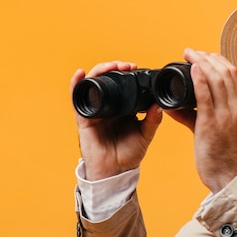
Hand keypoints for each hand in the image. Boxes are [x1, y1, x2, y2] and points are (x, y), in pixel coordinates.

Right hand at [70, 61, 162, 180]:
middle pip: (106, 79)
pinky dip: (77, 84)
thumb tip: (160, 106)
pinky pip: (77, 99)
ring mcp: (95, 110)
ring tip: (111, 66)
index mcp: (122, 108)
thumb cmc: (129, 154)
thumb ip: (153, 121)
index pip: (122, 84)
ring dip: (100, 71)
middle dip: (115, 68)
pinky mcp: (84, 118)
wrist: (115, 171)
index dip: (126, 73)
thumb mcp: (145, 135)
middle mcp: (108, 106)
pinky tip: (81, 73)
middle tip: (127, 65)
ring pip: (93, 84)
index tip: (135, 67)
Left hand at [165, 49, 236, 192]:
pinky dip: (200, 79)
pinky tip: (193, 69)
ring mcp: (225, 115)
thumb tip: (174, 105)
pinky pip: (206, 96)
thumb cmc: (221, 154)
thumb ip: (195, 115)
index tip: (202, 56)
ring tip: (189, 55)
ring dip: (203, 62)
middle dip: (208, 56)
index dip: (218, 60)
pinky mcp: (211, 124)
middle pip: (226, 72)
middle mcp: (235, 107)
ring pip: (218, 79)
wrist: (227, 174)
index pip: (233, 74)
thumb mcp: (215, 128)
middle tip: (191, 52)